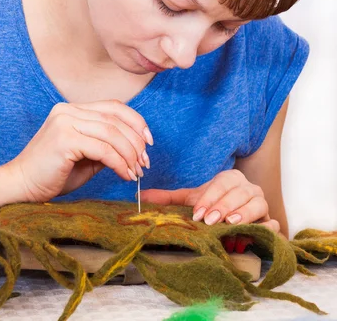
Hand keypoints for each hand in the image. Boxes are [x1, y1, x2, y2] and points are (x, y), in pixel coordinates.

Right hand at [3, 100, 153, 202]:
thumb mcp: (84, 157)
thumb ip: (105, 146)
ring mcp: (65, 122)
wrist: (20, 186)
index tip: (148, 142)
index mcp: (71, 110)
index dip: (136, 122)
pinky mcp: (64, 139)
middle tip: (145, 163)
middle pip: (116, 119)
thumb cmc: (51, 174)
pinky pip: (103, 149)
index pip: (113, 107)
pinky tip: (125, 175)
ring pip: (112, 133)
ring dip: (130, 154)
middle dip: (136, 142)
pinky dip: (119, 163)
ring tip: (136, 172)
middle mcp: (68, 110)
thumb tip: (134, 149)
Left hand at [139, 169, 280, 232]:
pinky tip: (254, 233)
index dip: (210, 198)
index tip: (198, 213)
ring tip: (230, 224)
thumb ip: (168, 198)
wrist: (238, 218)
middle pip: (239, 192)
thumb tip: (140, 195)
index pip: (221, 184)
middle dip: (223, 206)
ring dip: (244, 214)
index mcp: (229, 179)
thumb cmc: (214, 206)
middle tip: (210, 220)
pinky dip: (265, 228)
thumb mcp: (192, 200)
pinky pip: (273, 224)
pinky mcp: (271, 221)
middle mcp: (248, 187)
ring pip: (258, 204)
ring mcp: (262, 203)